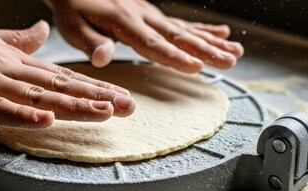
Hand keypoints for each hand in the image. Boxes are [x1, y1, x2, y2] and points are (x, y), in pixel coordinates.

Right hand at [0, 8, 134, 127]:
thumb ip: (17, 41)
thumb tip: (41, 33)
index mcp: (13, 59)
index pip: (61, 75)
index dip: (92, 86)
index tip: (119, 94)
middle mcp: (7, 70)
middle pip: (59, 85)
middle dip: (96, 96)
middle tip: (128, 105)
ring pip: (37, 95)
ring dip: (72, 105)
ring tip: (105, 112)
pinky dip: (22, 115)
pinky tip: (46, 120)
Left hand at [45, 0, 243, 71]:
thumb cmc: (73, 7)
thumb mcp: (72, 26)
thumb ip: (91, 42)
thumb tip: (104, 58)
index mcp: (123, 22)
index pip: (152, 43)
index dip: (174, 56)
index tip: (196, 67)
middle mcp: (142, 16)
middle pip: (177, 36)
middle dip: (205, 50)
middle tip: (230, 61)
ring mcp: (150, 14)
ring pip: (185, 29)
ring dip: (211, 41)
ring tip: (235, 51)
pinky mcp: (152, 14)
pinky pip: (180, 22)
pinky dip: (202, 28)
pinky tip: (221, 32)